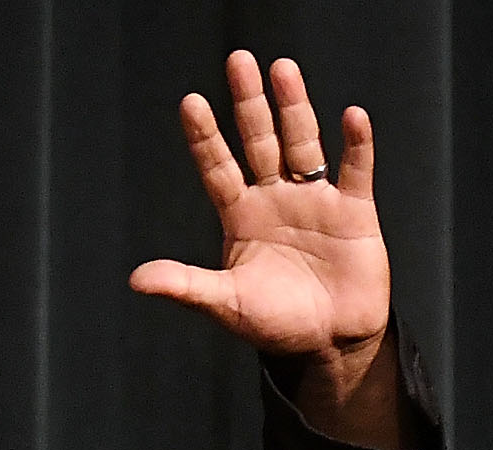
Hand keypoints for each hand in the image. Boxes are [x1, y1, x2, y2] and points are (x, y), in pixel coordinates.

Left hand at [129, 52, 399, 443]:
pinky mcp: (355, 212)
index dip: (206, 137)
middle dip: (249, 104)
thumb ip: (186, 286)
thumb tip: (137, 280)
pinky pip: (355, 170)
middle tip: (238, 62)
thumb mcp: (226, 305)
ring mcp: (315, 201)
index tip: (191, 102)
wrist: (330, 345)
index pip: (218, 167)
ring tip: (282, 70)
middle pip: (259, 141)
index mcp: (241, 216)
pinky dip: (355, 144)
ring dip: (293, 108)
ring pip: (302, 143)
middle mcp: (275, 198)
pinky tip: (351, 117)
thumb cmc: (276, 325)